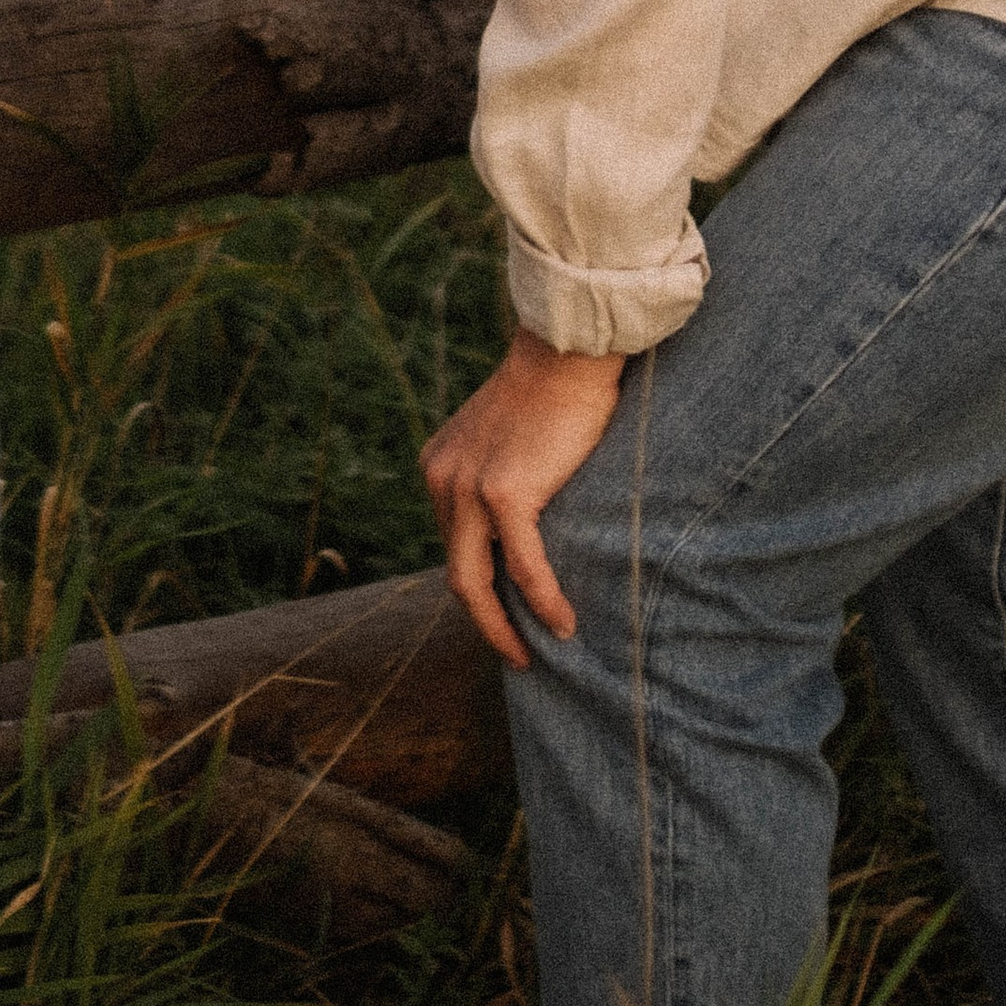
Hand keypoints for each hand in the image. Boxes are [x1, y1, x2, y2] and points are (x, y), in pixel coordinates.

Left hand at [419, 328, 625, 668]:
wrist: (566, 352)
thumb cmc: (552, 390)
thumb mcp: (506, 439)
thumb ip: (500, 478)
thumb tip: (526, 524)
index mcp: (439, 468)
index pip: (453, 545)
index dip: (478, 584)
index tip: (503, 613)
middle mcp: (442, 481)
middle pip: (455, 573)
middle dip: (483, 621)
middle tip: (513, 653)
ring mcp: (468, 489)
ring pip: (476, 582)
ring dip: (503, 627)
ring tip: (532, 654)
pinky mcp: (504, 494)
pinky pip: (523, 568)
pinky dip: (542, 602)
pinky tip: (562, 625)